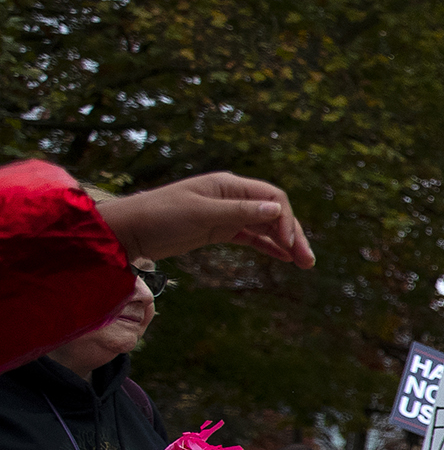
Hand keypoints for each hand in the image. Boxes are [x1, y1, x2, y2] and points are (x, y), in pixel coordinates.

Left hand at [98, 173, 314, 267]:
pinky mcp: (219, 230)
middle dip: (293, 235)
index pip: (272, 197)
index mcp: (228, 185)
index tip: (289, 244)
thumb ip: (240, 212)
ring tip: (303, 264)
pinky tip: (284, 258)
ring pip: (266, 227)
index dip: (286, 220)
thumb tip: (276, 209)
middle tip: (307, 262)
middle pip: (274, 213)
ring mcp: (226, 214)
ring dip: (285, 243)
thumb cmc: (161, 216)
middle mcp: (231, 197)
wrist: (130, 230)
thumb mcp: (202, 214)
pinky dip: (268, 246)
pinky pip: (252, 237)